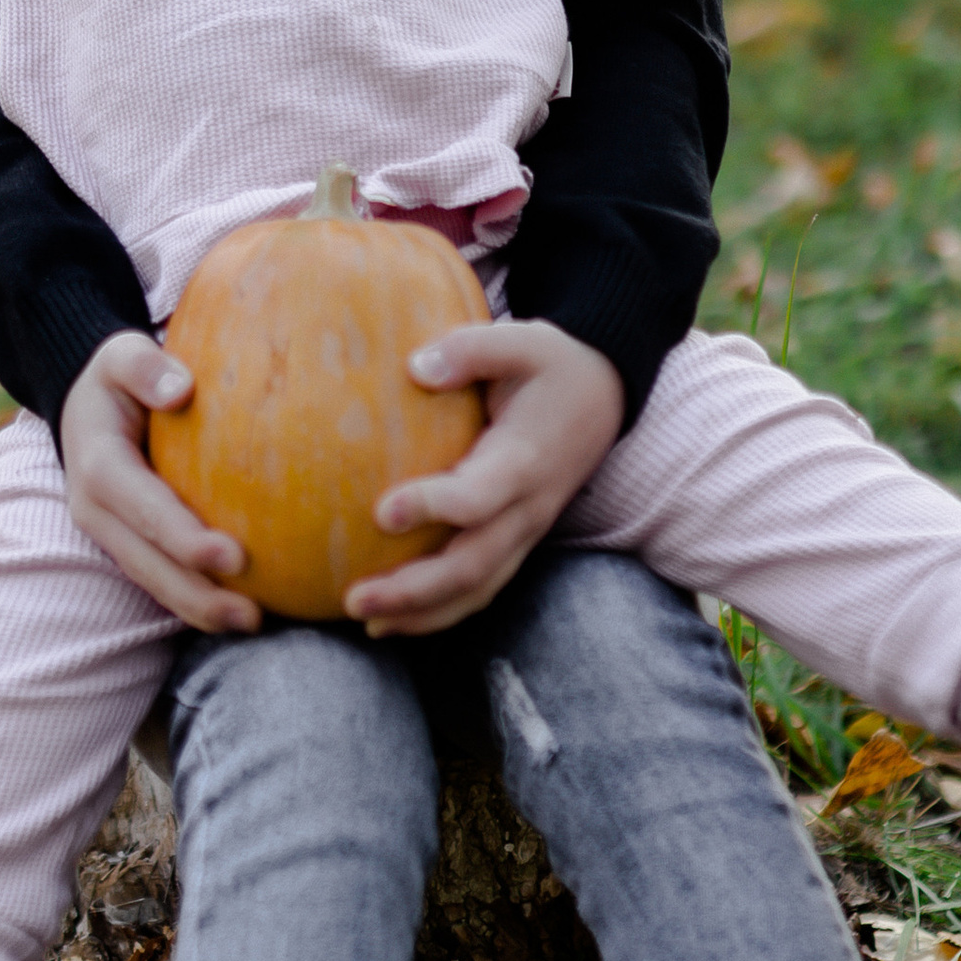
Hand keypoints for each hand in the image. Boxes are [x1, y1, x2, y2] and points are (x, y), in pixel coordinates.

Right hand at [59, 332, 259, 632]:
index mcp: (98, 466)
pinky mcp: (127, 544)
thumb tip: (182, 388)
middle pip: (148, 563)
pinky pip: (160, 578)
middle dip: (197, 594)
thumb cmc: (119, 375)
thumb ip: (144, 366)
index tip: (234, 557)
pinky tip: (241, 611)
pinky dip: (195, 600)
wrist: (85, 403)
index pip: (144, 510)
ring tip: (253, 624)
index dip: (184, 538)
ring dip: (199, 609)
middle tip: (251, 615)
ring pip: (153, 582)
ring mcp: (109, 533)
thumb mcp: (121, 353)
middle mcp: (95, 510)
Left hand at [345, 320, 625, 636]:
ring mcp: (525, 530)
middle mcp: (527, 507)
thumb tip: (416, 368)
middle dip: (414, 590)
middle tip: (355, 597)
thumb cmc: (553, 366)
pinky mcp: (517, 540)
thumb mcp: (523, 341)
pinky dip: (439, 611)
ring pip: (478, 588)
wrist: (605, 395)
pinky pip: (482, 587)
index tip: (381, 511)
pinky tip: (393, 618)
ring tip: (366, 619)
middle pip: (474, 565)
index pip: (480, 497)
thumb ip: (471, 350)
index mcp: (524, 459)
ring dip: (422, 612)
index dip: (433, 508)